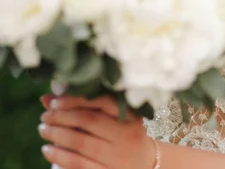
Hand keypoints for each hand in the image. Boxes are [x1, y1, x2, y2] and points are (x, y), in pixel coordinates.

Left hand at [39, 95, 156, 168]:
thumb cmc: (124, 134)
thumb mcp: (114, 117)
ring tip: (43, 130)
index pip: (101, 101)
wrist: (145, 165)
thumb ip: (85, 105)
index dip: (75, 100)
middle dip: (62, 117)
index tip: (55, 101)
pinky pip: (79, 165)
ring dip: (57, 136)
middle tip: (45, 116)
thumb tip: (47, 98)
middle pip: (88, 121)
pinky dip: (60, 157)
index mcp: (129, 114)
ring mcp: (117, 156)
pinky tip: (48, 150)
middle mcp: (125, 134)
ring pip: (81, 144)